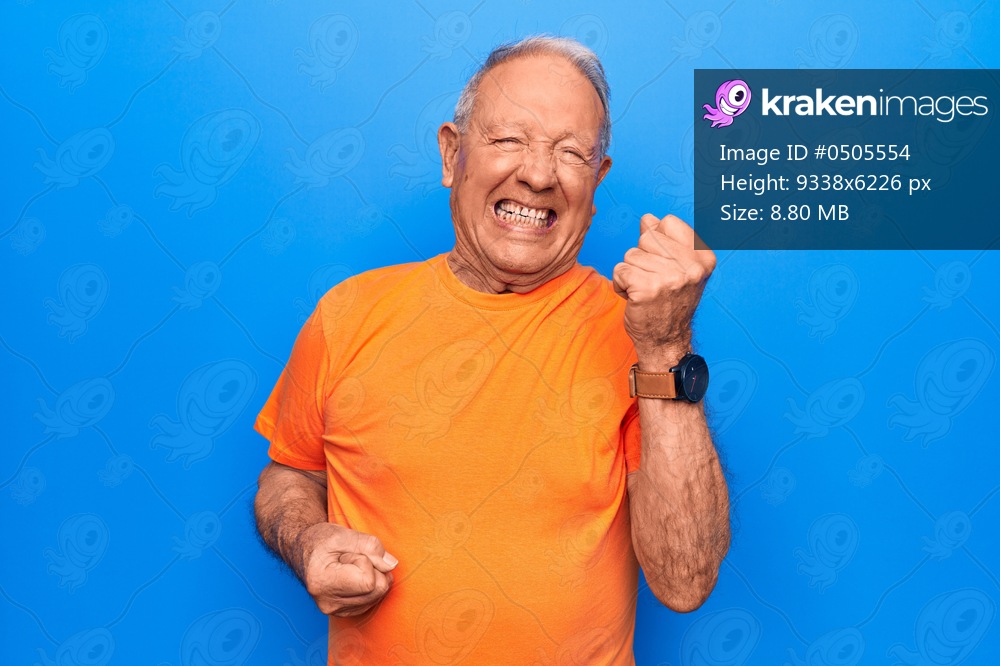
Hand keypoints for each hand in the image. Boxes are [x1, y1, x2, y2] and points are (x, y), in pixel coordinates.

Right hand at [299, 522, 397, 616]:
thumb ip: (370, 546)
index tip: (349, 553)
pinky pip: (372, 600)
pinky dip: (370, 586)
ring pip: (377, 596)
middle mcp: (328, 603)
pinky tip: (353, 576)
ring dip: (372, 576)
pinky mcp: (343, 612)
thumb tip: (391, 565)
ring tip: (350, 566)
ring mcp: (335, 611)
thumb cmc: (320, 540)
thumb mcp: (343, 534)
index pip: (368, 581)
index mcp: (323, 583)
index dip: (366, 561)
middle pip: (376, 590)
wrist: (302, 550)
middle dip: (372, 568)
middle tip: (351, 558)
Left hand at [612, 214, 714, 364]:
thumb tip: (648, 218)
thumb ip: (664, 239)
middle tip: (654, 281)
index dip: (658, 241)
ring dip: (631, 272)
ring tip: (645, 290)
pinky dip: (621, 284)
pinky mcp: (647, 289)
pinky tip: (635, 298)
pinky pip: (620, 270)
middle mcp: (691, 267)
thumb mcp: (677, 267)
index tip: (664, 264)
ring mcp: (670, 278)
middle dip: (643, 257)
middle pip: (646, 237)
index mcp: (703, 257)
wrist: (666, 341)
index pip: (668, 222)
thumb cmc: (669, 303)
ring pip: (631, 254)